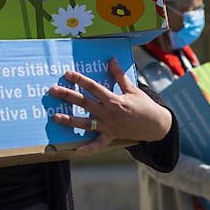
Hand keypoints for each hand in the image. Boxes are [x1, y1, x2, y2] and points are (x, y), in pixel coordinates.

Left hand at [48, 58, 172, 154]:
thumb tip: (111, 60)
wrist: (156, 125)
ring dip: (69, 120)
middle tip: (53, 90)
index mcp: (114, 100)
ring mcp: (108, 126)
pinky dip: (87, 148)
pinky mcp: (111, 136)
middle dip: (67, 96)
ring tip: (55, 117)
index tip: (68, 74)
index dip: (80, 80)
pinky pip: (97, 144)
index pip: (93, 87)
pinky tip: (75, 149)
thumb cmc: (144, 105)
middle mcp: (108, 113)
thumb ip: (119, 76)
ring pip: (85, 123)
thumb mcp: (132, 89)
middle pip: (84, 103)